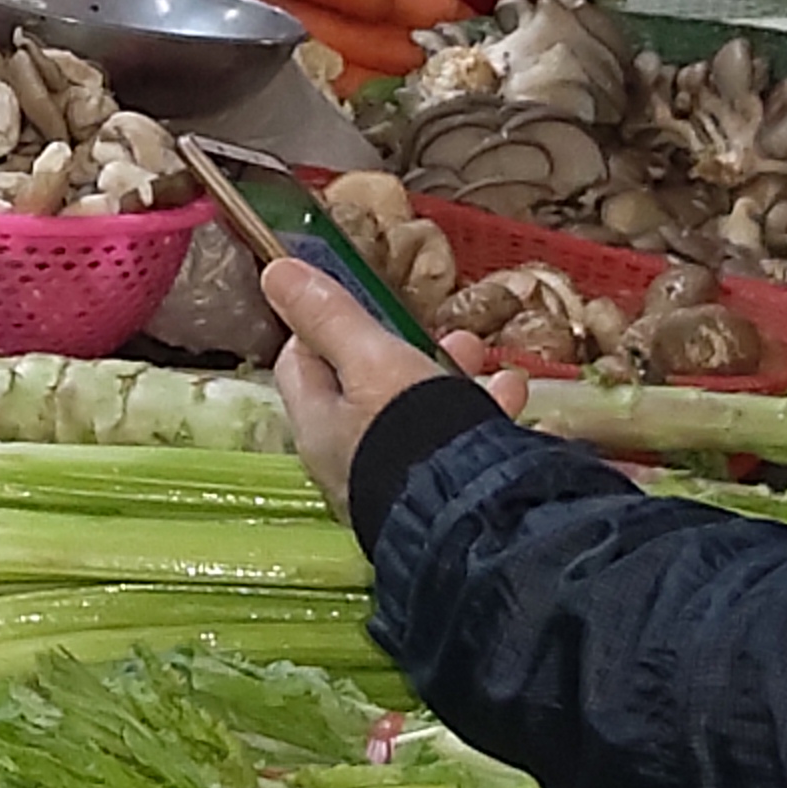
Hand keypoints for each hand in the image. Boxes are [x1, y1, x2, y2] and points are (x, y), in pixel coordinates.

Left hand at [263, 251, 498, 507]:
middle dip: (406, 349)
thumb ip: (330, 316)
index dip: (323, 327)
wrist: (472, 516)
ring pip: (416, 414)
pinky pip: (454, 443)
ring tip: (481, 356)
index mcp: (318, 425)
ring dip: (451, 377)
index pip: (300, 363)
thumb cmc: (410, 432)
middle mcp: (347, 458)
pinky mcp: (437, 491)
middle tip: (446, 333)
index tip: (360, 305)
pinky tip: (511, 395)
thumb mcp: (372, 360)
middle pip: (364, 388)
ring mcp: (393, 478)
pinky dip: (481, 413)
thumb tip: (275, 271)